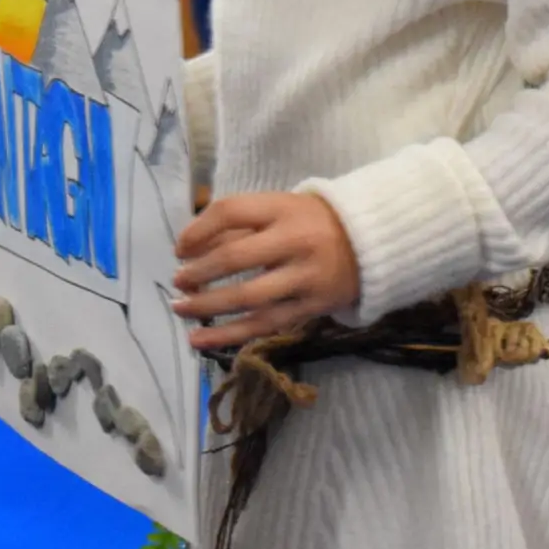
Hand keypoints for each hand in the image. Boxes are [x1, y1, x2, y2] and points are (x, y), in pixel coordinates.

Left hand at [171, 190, 361, 351]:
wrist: (372, 244)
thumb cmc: (312, 223)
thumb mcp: (281, 209)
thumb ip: (240, 225)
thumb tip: (190, 249)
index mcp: (284, 208)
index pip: (231, 211)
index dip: (198, 229)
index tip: (179, 248)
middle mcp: (295, 241)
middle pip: (236, 257)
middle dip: (199, 272)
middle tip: (177, 281)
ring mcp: (305, 277)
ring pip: (247, 297)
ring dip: (206, 306)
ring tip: (180, 309)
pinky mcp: (311, 308)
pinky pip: (263, 325)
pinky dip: (228, 335)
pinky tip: (200, 340)